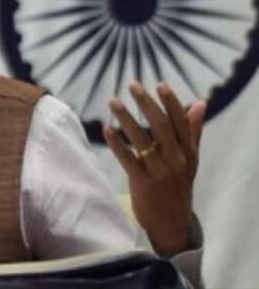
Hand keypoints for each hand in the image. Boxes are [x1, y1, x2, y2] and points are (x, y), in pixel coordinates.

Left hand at [102, 82, 205, 256]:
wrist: (172, 222)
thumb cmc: (178, 185)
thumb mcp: (191, 159)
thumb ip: (193, 131)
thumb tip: (199, 102)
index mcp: (188, 152)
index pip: (180, 122)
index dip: (171, 102)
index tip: (159, 84)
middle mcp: (176, 159)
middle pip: (160, 126)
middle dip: (146, 103)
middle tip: (132, 85)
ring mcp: (159, 171)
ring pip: (142, 140)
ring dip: (126, 118)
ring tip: (113, 101)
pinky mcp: (142, 182)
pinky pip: (127, 159)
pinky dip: (117, 143)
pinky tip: (106, 128)